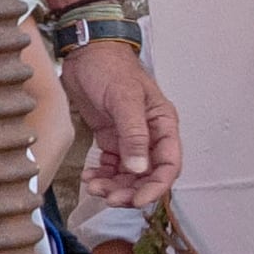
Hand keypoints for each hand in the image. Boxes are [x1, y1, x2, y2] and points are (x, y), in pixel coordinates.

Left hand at [61, 41, 180, 212]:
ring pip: (129, 174)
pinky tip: (90, 177)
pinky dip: (102, 175)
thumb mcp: (124, 99)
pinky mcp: (111, 138)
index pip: (169, 165)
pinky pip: (111, 166)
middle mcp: (150, 135)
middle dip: (131, 190)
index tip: (137, 201)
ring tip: (94, 187)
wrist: (85, 52)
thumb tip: (139, 168)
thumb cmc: (110, 67)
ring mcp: (130, 138)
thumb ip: (133, 134)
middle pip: (148, 175)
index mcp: (163, 124)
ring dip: (114, 186)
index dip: (156, 187)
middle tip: (109, 197)